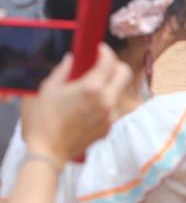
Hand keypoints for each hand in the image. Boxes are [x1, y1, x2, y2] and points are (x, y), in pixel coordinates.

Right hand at [21, 44, 130, 165]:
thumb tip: (72, 59)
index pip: (109, 61)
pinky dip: (104, 102)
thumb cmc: (44, 120)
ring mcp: (110, 115)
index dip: (105, 51)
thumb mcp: (48, 88)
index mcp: (92, 88)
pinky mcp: (109, 127)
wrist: (47, 152)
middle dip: (115, 65)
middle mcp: (106, 100)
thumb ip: (64, 69)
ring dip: (109, 85)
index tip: (99, 49)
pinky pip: (112, 107)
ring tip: (90, 88)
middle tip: (102, 64)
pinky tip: (87, 106)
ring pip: (119, 91)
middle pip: (124, 73)